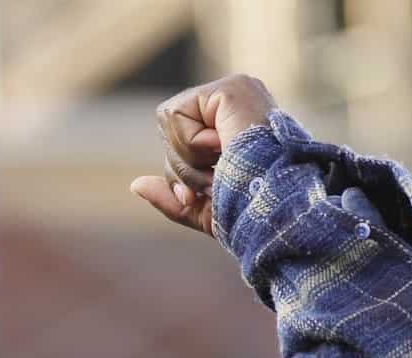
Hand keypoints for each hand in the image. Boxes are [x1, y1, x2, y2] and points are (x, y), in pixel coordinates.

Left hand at [130, 74, 277, 236]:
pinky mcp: (232, 88)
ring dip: (189, 158)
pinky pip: (176, 114)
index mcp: (231, 126)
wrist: (276, 210)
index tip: (210, 188)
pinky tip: (225, 146)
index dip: (182, 170)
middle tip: (217, 179)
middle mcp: (234, 104)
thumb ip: (172, 198)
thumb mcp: (205, 210)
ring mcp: (235, 91)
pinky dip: (192, 144)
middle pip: (169, 132)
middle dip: (183, 167)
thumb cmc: (252, 213)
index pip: (177, 141)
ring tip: (225, 165)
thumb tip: (135, 185)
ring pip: (169, 123)